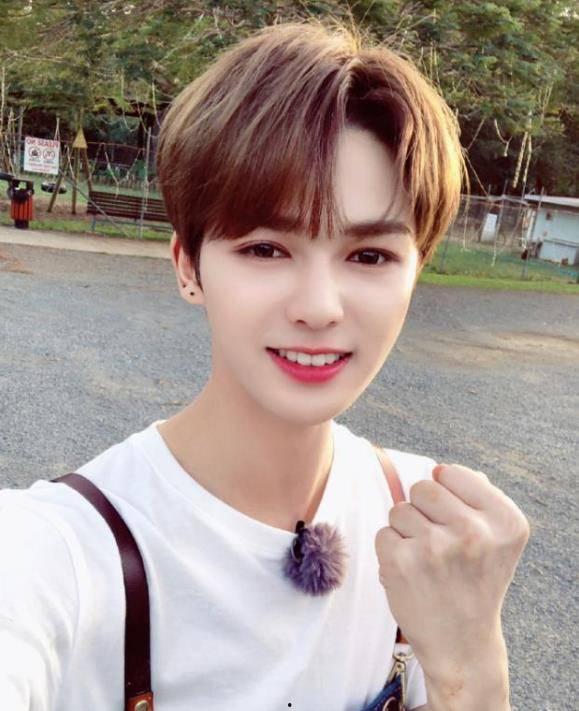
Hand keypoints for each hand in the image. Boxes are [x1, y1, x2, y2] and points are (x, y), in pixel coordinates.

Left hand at [375, 463, 530, 682]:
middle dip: (423, 511)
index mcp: (504, 520)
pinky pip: (384, 533)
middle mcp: (474, 531)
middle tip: (439, 545)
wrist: (462, 643)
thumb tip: (440, 470)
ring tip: (427, 562)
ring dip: (406, 533)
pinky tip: (411, 574)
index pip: (451, 473)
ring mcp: (436, 547)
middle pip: (423, 488)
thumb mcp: (496, 539)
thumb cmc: (474, 580)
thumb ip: (475, 496)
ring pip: (400, 510)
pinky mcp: (402, 562)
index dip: (446, 495)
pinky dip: (391, 551)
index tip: (456, 523)